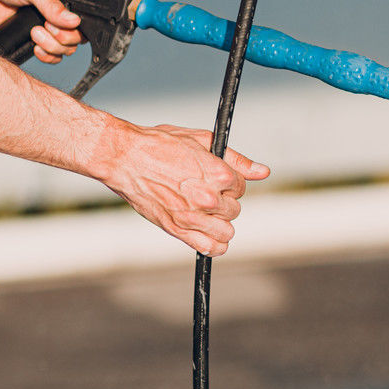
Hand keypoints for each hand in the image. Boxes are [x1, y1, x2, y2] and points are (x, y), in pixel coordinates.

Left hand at [0, 0, 82, 63]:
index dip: (77, 25)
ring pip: (65, 48)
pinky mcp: (32, 39)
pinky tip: (36, 47)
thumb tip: (74, 21)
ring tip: (34, 33)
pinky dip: (47, 56)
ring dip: (53, 47)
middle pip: (77, 37)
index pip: (83, 16)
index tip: (59, 23)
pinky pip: (51, 56)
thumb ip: (52, 4)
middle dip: (63, 37)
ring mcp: (45, 27)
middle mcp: (57, 12)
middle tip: (45, 27)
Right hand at [98, 124, 270, 256]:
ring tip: (204, 212)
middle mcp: (208, 198)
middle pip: (234, 209)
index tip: (213, 178)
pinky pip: (209, 248)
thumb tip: (264, 172)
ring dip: (219, 223)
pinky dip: (214, 245)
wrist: (124, 157)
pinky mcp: (176, 229)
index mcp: (218, 174)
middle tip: (204, 191)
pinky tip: (208, 234)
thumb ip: (237, 159)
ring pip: (226, 231)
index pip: (241, 187)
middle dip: (223, 201)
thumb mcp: (203, 141)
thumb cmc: (160, 145)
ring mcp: (192, 216)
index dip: (229, 182)